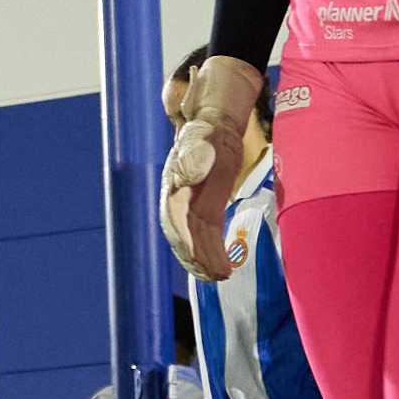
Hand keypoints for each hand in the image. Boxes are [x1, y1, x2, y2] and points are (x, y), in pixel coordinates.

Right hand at [161, 59, 262, 258]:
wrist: (214, 122)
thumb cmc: (207, 129)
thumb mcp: (202, 140)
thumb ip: (195, 158)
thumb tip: (190, 177)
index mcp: (174, 189)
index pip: (177, 224)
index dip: (189, 245)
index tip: (202, 262)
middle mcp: (178, 202)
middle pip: (184, 238)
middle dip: (198, 260)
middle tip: (217, 276)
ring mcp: (191, 207)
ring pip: (195, 242)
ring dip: (206, 261)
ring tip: (223, 276)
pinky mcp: (205, 208)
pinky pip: (206, 237)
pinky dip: (213, 253)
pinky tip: (224, 267)